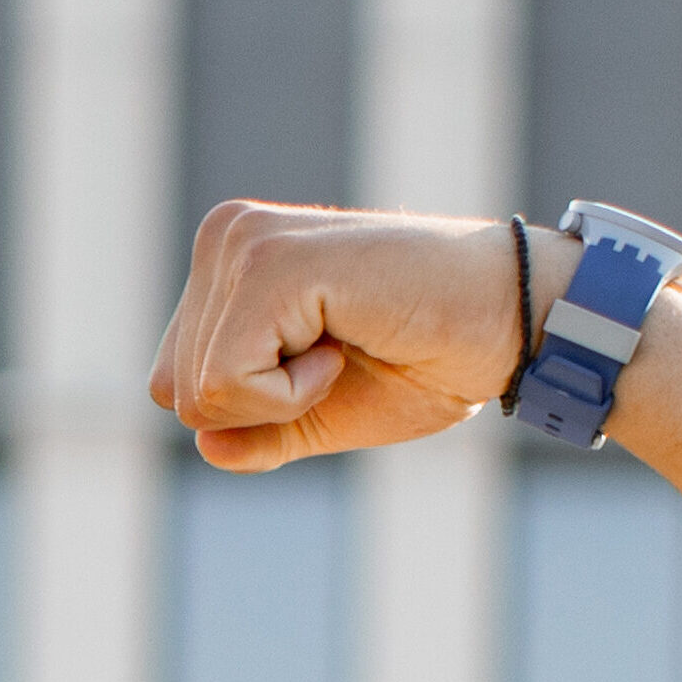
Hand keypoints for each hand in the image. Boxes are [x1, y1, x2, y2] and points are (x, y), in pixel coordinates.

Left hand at [147, 205, 564, 473]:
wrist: (508, 323)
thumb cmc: (424, 359)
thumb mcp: (316, 412)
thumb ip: (252, 432)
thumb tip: (202, 445)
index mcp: (226, 261)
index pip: (172, 386)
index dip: (248, 412)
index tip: (324, 363)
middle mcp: (224, 237)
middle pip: (174, 393)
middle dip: (258, 409)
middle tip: (341, 354)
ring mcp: (244, 242)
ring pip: (196, 393)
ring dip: (282, 400)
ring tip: (347, 342)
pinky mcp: (270, 266)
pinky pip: (229, 382)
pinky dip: (291, 395)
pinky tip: (345, 344)